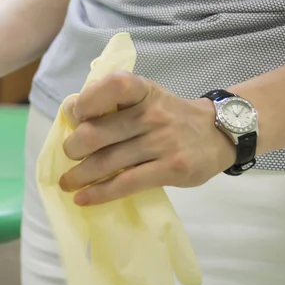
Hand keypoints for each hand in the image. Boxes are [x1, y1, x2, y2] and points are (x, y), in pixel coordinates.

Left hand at [59, 71, 235, 205]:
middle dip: (73, 148)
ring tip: (67, 182)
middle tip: (70, 155)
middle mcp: (153, 114)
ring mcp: (163, 142)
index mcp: (143, 90)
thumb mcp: (146, 97)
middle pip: (97, 133)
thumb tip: (70, 113)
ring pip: (107, 162)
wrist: (218, 133)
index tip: (76, 116)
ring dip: (79, 175)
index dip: (86, 102)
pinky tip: (83, 198)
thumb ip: (112, 102)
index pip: (112, 86)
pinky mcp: (171, 169)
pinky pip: (126, 184)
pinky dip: (99, 193)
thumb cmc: (169, 115)